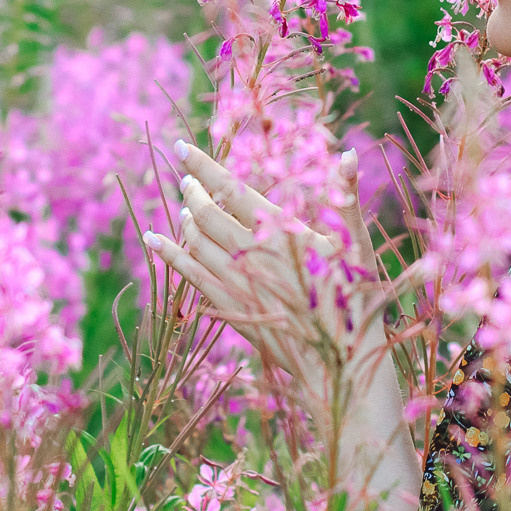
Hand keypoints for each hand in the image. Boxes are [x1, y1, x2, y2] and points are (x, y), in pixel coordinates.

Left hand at [145, 141, 391, 419]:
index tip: (182, 148)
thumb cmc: (355, 300)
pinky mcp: (229, 307)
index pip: (231, 188)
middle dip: (193, 191)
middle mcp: (250, 252)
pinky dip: (170, 255)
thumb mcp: (356, 245)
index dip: (204, 167)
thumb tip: (347, 154)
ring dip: (186, 220)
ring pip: (196, 242)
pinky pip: (190, 275)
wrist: (339, 362)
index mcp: (279, 230)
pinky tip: (155, 242)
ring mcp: (235, 282)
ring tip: (184, 207)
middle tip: (185, 178)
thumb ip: (346, 198)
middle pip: (207, 214)